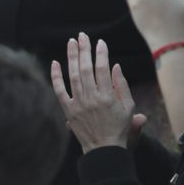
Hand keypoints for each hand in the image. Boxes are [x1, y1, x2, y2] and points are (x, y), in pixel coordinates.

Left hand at [50, 34, 142, 153]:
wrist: (103, 148)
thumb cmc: (119, 127)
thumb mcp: (128, 107)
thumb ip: (122, 86)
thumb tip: (115, 66)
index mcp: (108, 97)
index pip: (102, 70)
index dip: (101, 54)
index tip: (100, 42)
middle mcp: (91, 98)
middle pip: (86, 69)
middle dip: (84, 50)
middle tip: (82, 36)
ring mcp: (78, 104)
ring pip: (73, 76)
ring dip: (72, 57)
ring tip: (71, 42)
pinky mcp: (68, 109)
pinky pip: (59, 90)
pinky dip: (56, 76)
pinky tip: (55, 62)